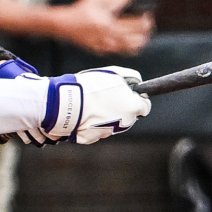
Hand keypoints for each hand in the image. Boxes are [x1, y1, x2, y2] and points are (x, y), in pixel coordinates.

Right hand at [34, 67, 151, 144]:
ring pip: (112, 123)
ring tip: (92, 103)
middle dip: (121, 107)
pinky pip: (96, 129)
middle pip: (128, 116)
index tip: (129, 94)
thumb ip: (131, 77)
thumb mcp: (114, 73)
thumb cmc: (90, 87)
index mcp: (133, 108)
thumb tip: (137, 83)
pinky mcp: (93, 138)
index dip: (137, 99)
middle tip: (106, 96)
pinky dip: (92, 122)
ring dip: (106, 114)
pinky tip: (84, 112)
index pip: (145, 107)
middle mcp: (125, 123)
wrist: (66, 103)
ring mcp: (109, 132)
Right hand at [53, 0, 152, 55]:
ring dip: (138, 42)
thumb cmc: (79, 12)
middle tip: (149, 26)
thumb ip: (113, 3)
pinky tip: (132, 44)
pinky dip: (128, 48)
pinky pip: (119, 52)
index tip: (148, 17)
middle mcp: (107, 38)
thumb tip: (128, 2)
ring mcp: (104, 46)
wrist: (64, 25)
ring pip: (128, 49)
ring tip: (144, 35)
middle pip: (133, 39)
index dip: (143, 22)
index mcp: (107, 25)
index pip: (132, 26)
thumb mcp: (96, 2)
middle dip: (144, 33)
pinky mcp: (100, 50)